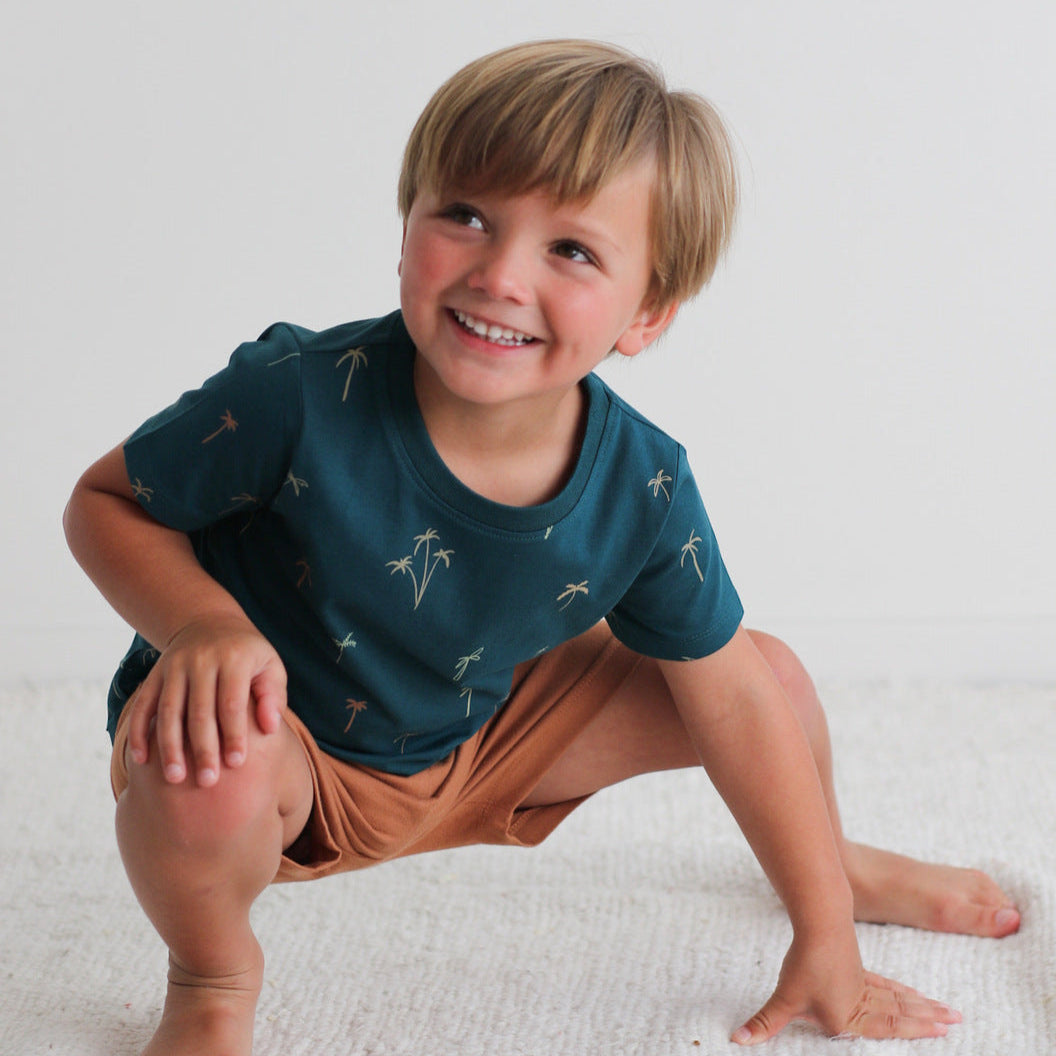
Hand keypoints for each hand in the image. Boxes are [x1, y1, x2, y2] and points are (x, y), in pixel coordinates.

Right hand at [126, 614, 286, 787]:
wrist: (209, 622)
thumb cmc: (248, 655)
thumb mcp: (270, 665)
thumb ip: (273, 695)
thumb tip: (271, 728)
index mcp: (233, 659)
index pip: (231, 703)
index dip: (234, 734)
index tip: (236, 764)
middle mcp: (201, 661)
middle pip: (199, 711)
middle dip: (202, 748)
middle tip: (207, 782)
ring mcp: (174, 667)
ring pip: (168, 711)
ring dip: (169, 747)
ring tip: (175, 778)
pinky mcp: (155, 674)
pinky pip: (143, 705)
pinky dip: (139, 732)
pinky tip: (141, 760)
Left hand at [732, 934, 960, 1043]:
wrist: (818, 924)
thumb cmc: (803, 964)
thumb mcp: (784, 998)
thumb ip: (765, 1023)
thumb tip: (737, 1039)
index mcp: (847, 1018)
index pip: (885, 1031)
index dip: (914, 1033)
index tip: (943, 1033)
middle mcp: (861, 1003)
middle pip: (900, 1016)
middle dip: (928, 1022)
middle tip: (957, 1023)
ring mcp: (861, 983)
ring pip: (898, 1000)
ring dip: (923, 1007)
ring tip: (950, 1011)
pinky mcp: (857, 967)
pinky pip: (886, 985)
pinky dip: (902, 991)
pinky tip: (914, 993)